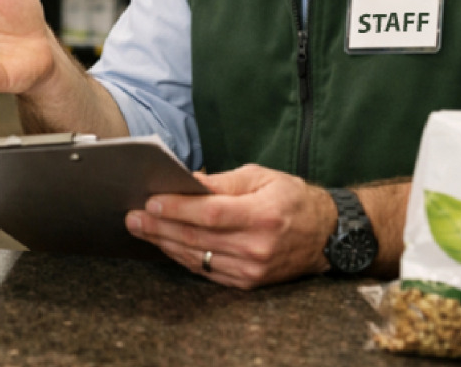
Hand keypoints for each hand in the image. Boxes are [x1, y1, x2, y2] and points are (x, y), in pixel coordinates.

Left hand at [126, 164, 335, 288]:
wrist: (327, 235)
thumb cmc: (292, 199)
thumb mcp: (261, 177)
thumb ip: (223, 182)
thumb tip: (186, 181)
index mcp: (264, 215)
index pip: (210, 214)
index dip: (177, 209)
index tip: (150, 202)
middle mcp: (258, 247)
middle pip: (197, 238)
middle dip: (159, 227)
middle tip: (132, 217)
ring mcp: (253, 270)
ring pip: (197, 257)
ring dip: (164, 243)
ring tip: (141, 228)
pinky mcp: (249, 283)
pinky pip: (206, 270)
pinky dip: (183, 256)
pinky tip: (165, 243)